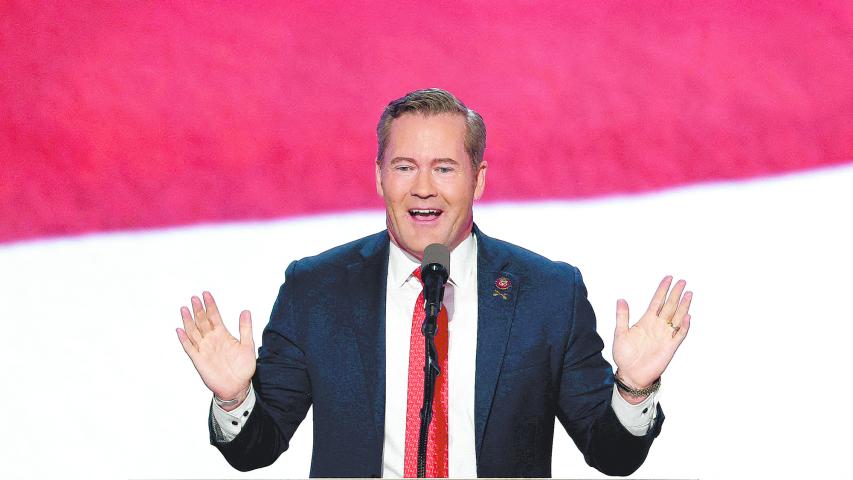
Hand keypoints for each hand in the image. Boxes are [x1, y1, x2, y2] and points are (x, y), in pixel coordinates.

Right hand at [176, 291, 255, 402]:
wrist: (238, 386)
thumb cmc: (243, 367)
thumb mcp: (247, 345)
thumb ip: (245, 328)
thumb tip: (245, 311)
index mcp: (222, 334)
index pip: (214, 316)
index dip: (210, 305)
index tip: (206, 293)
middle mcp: (211, 339)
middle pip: (202, 321)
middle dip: (198, 309)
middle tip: (194, 297)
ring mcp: (204, 349)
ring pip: (193, 332)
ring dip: (188, 320)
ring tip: (184, 308)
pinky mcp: (198, 360)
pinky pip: (189, 348)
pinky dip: (184, 339)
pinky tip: (180, 330)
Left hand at [613, 276, 691, 391]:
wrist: (631, 374)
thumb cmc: (624, 355)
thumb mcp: (620, 333)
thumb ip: (622, 316)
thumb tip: (621, 299)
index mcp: (646, 321)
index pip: (657, 301)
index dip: (662, 290)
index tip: (668, 278)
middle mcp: (658, 326)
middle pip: (669, 306)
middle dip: (675, 294)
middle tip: (682, 281)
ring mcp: (665, 335)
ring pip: (677, 317)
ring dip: (683, 306)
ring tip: (688, 294)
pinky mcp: (670, 347)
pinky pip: (680, 334)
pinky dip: (684, 326)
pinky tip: (687, 316)